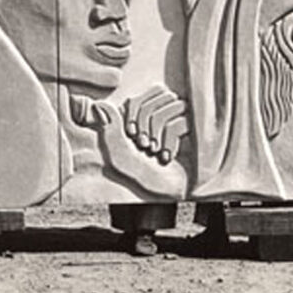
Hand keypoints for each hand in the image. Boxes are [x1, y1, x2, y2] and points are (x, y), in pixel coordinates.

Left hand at [73, 85, 188, 197]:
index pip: (137, 98)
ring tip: (154, 151)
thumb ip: (109, 126)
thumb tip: (98, 104)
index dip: (132, 113)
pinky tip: (166, 157)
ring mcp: (179, 119)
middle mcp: (160, 112)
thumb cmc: (139, 172)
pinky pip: (179, 124)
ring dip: (156, 134)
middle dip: (144, 124)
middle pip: (152, 102)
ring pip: (165, 111)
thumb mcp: (118, 151)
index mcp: (141, 115)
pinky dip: (169, 143)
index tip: (130, 133)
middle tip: (143, 145)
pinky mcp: (194, 129)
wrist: (163, 194)